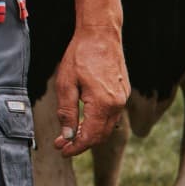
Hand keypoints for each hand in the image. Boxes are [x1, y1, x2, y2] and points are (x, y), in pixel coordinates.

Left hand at [51, 24, 128, 156]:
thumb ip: (67, 112)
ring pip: (107, 127)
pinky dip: (98, 123)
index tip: (61, 151)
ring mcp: (123, 98)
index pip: (90, 136)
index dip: (75, 147)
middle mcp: (118, 104)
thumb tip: (68, 135)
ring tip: (70, 135)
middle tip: (62, 145)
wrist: (101, 34)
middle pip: (101, 135)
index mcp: (103, 103)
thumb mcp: (66, 84)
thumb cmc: (80, 55)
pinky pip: (111, 115)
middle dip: (81, 143)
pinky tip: (84, 121)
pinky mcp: (123, 92)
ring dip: (90, 134)